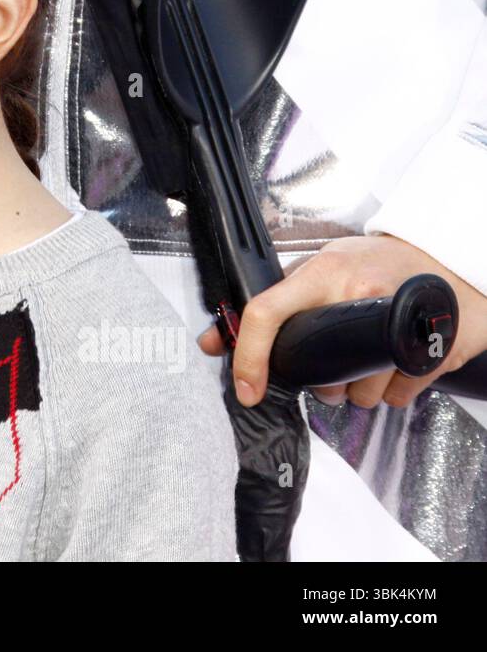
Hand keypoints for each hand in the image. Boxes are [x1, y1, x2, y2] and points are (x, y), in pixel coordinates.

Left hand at [197, 233, 486, 408]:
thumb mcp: (317, 270)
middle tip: (331, 365)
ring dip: (358, 389)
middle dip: (321, 384)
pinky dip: (389, 391)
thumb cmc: (372, 263)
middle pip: (320, 372)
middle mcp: (358, 293)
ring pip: (360, 392)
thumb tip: (212, 343)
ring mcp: (397, 321)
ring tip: (367, 356)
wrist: (441, 258)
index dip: (248, 356)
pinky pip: (397, 397)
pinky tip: (392, 363)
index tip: (246, 388)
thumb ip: (267, 306)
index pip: (266, 312)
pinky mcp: (431, 348)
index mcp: (323, 272)